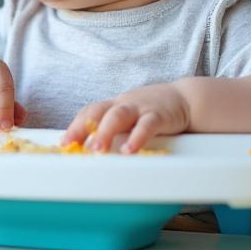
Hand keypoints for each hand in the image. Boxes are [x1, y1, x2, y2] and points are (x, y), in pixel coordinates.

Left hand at [63, 83, 190, 152]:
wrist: (186, 98)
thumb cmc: (152, 110)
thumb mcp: (129, 115)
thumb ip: (112, 128)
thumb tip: (90, 149)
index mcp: (114, 105)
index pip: (89, 111)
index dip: (75, 126)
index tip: (64, 143)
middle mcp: (124, 104)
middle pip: (98, 112)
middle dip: (82, 128)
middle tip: (72, 145)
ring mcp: (140, 107)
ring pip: (118, 116)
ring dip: (105, 132)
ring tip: (97, 150)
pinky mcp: (159, 115)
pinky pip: (146, 125)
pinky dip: (137, 138)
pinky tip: (130, 150)